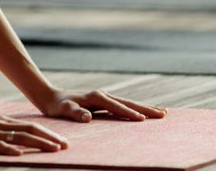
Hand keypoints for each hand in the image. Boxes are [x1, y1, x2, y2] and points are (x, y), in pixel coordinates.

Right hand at [0, 115, 68, 155]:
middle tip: (65, 146)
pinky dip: (9, 150)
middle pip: (30, 130)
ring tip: (52, 150)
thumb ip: (4, 134)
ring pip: (19, 137)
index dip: (48, 134)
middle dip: (49, 138)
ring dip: (37, 143)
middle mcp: (0, 124)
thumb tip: (22, 144)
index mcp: (3, 122)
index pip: (31, 127)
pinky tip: (19, 156)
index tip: (63, 142)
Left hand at [39, 89, 166, 122]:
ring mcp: (104, 98)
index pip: (116, 106)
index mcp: (95, 97)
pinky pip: (123, 106)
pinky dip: (135, 109)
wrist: (50, 96)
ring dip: (145, 108)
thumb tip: (88, 117)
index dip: (129, 113)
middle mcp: (102, 95)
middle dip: (146, 108)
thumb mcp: (62, 110)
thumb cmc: (56, 105)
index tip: (143, 120)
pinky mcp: (103, 102)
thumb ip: (74, 113)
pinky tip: (143, 114)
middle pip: (128, 102)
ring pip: (128, 103)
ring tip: (162, 113)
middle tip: (164, 115)